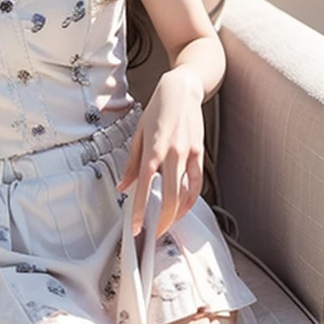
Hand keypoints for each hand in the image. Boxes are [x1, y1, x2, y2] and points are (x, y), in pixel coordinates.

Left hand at [116, 66, 204, 237]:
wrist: (181, 90)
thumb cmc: (157, 110)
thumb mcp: (138, 134)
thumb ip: (131, 164)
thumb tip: (123, 187)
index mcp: (152, 151)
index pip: (144, 189)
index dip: (140, 212)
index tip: (136, 229)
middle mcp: (172, 155)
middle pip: (170, 198)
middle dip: (163, 221)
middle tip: (155, 233)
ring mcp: (188, 155)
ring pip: (187, 194)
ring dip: (178, 213)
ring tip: (168, 223)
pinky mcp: (200, 154)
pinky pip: (197, 183)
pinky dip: (191, 199)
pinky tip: (182, 207)